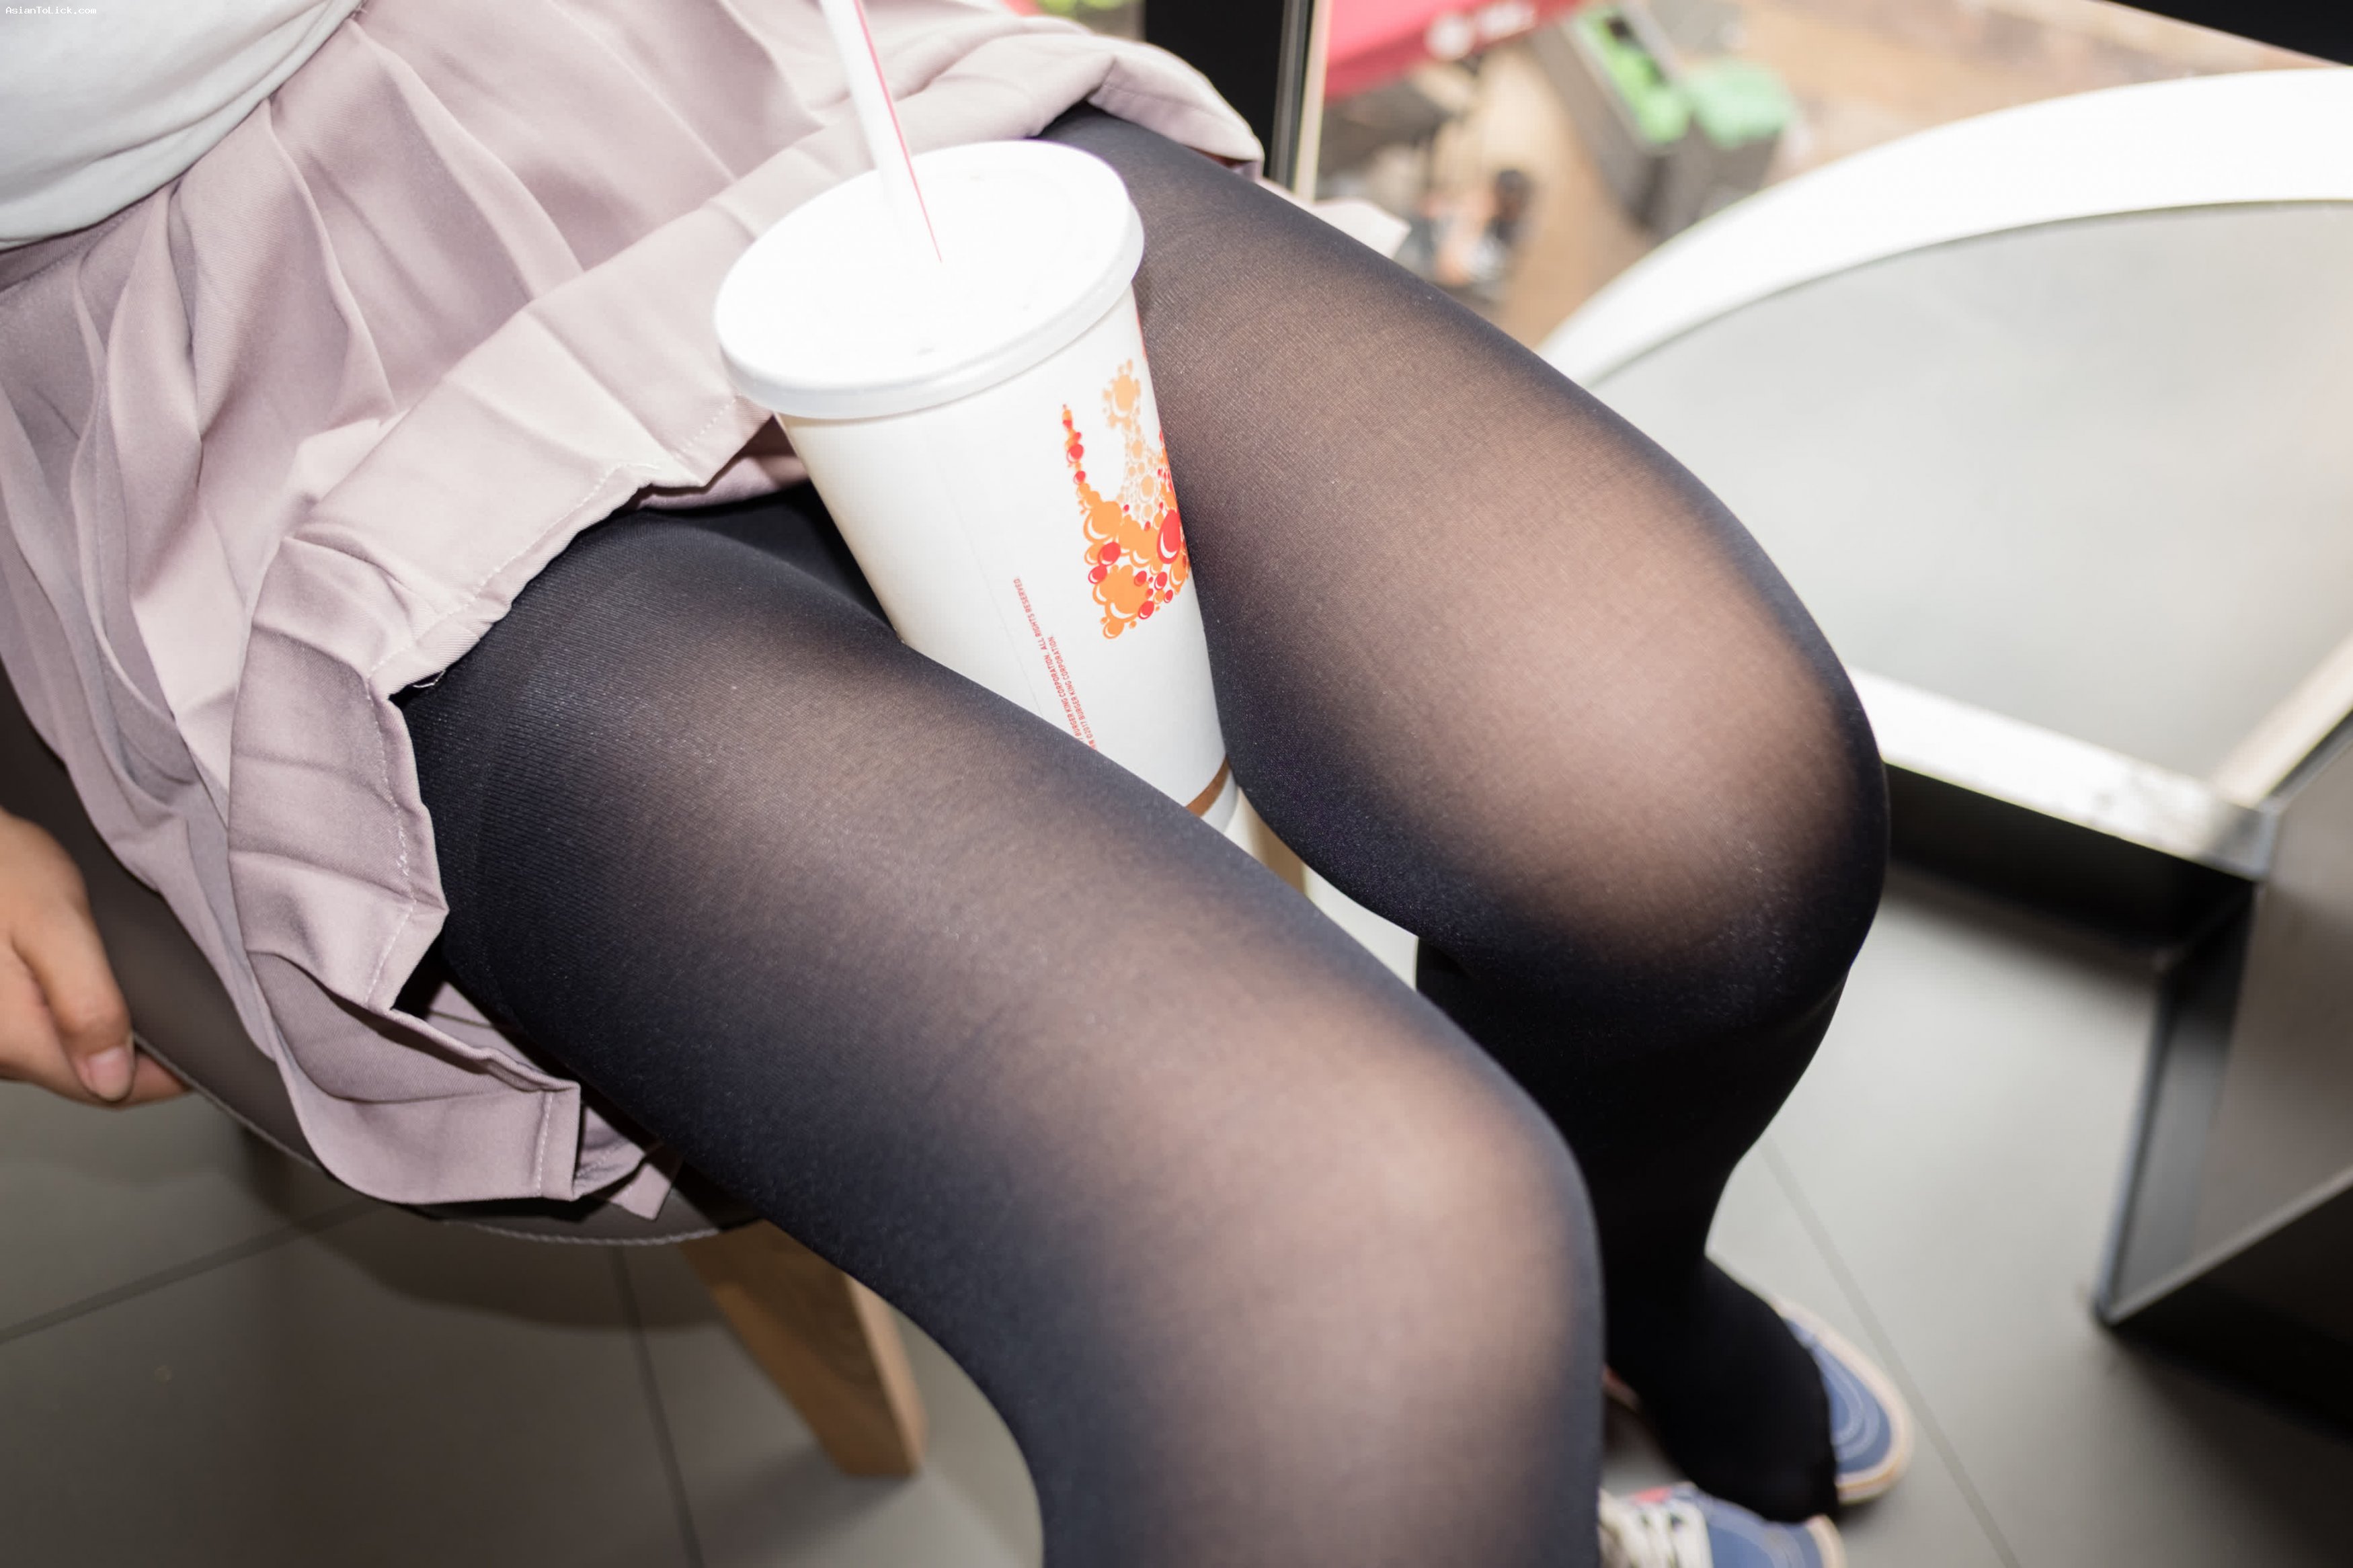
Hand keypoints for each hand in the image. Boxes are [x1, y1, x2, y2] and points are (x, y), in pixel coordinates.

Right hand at [0, 807, 182, 1105]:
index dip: (163, 1077)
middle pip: (86, 1078)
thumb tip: (112, 1079)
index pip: (108, 1092)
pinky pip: (38, 1030)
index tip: (200, 1049)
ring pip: (61, 1054)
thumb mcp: (54, 923)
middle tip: (171, 1007)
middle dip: (133, 1051)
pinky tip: (82, 975)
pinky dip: (67, 1012)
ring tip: (129, 986)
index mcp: (13, 1037)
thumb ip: (86, 1004)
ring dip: (99, 1030)